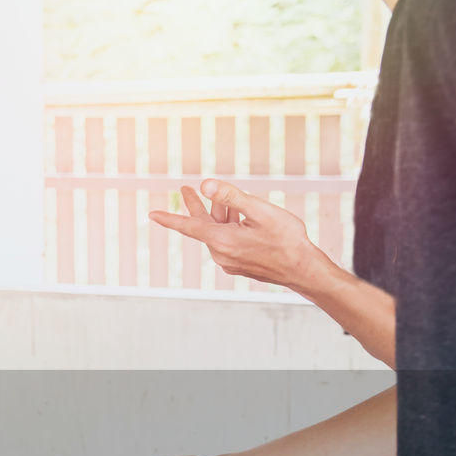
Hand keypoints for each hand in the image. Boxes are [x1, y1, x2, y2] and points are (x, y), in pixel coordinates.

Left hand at [149, 179, 326, 292]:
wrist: (303, 270)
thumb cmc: (286, 239)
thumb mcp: (260, 211)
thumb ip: (231, 197)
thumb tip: (205, 184)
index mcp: (222, 241)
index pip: (188, 226)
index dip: (169, 218)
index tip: (152, 214)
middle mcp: (221, 254)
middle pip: (202, 226)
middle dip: (195, 206)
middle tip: (184, 189)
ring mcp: (230, 262)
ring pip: (218, 232)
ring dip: (220, 215)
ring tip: (224, 198)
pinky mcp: (239, 265)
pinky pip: (228, 242)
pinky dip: (230, 227)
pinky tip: (242, 218)